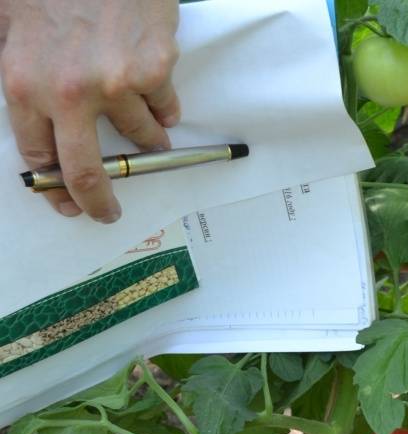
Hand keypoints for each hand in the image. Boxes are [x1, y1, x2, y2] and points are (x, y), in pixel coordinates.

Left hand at [0, 0, 179, 221]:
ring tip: (145, 124)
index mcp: (25, 82)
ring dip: (146, 138)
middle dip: (99, 202)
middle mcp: (70, 92)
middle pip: (88, 173)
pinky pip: (166, 106)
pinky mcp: (155, 69)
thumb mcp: (7, 22)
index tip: (67, 201)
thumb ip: (15, 71)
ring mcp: (117, 83)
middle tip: (107, 211)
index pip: (40, 156)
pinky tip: (154, 82)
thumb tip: (37, 129)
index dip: (55, 186)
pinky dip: (164, 104)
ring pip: (141, 138)